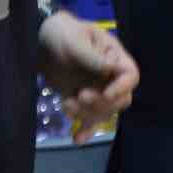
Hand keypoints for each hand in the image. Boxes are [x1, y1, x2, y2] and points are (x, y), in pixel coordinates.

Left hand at [39, 12, 139, 142]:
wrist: (41, 42)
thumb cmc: (62, 33)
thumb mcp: (75, 40)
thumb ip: (91, 56)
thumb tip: (108, 69)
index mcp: (114, 57)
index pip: (130, 75)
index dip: (123, 87)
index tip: (107, 93)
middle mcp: (110, 77)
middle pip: (121, 99)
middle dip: (102, 102)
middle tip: (81, 95)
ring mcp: (97, 90)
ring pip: (104, 112)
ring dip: (87, 114)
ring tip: (67, 104)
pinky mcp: (82, 102)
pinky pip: (89, 119)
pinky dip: (85, 130)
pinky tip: (77, 139)